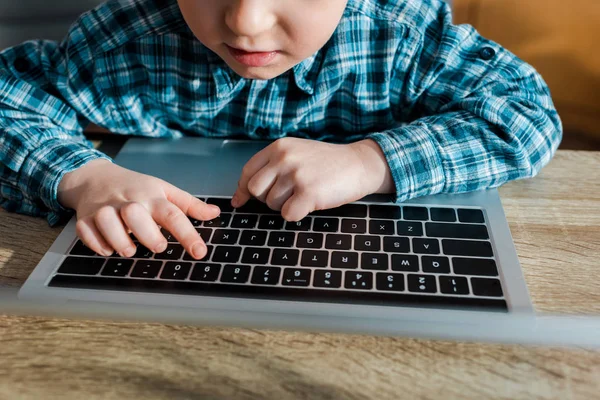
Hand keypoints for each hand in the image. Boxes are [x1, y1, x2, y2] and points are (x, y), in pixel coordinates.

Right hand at [57, 159, 219, 258]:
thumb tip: (215, 213)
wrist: (96, 177)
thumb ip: (190, 205)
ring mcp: (104, 209)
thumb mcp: (165, 191)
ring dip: (120, 240)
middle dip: (148, 235)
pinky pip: (86, 232)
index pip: (172, 214)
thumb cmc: (136, 187)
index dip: (188, 234)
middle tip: (159, 247)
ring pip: (108, 223)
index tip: (199, 252)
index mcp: (152, 196)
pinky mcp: (85, 218)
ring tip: (130, 250)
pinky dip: (96, 244)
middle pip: (136, 216)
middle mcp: (128, 202)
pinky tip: (108, 249)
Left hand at [231, 137, 393, 220]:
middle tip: (286, 196)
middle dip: (267, 199)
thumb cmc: (327, 163)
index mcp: (279, 147)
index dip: (242, 189)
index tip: (240, 201)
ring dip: (285, 206)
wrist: (358, 164)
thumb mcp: (296, 153)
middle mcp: (284, 158)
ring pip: (272, 205)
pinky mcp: (308, 193)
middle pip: (256, 190)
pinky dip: (297, 214)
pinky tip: (309, 204)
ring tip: (304, 195)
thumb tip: (241, 195)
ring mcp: (296, 175)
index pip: (248, 171)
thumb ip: (272, 167)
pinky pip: (287, 215)